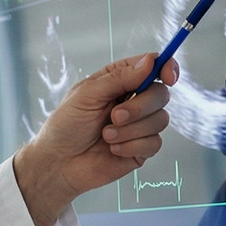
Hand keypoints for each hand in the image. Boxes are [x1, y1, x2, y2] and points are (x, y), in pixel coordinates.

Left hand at [11, 51, 176, 225]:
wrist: (58, 163)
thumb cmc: (65, 126)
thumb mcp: (86, 95)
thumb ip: (118, 78)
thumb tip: (150, 62)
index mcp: (120, 81)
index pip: (153, 67)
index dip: (166, 68)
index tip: (167, 76)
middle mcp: (133, 101)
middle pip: (161, 94)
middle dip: (140, 106)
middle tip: (114, 116)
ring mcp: (139, 126)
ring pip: (161, 120)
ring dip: (131, 129)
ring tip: (106, 136)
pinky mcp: (140, 149)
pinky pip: (154, 143)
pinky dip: (131, 146)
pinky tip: (112, 149)